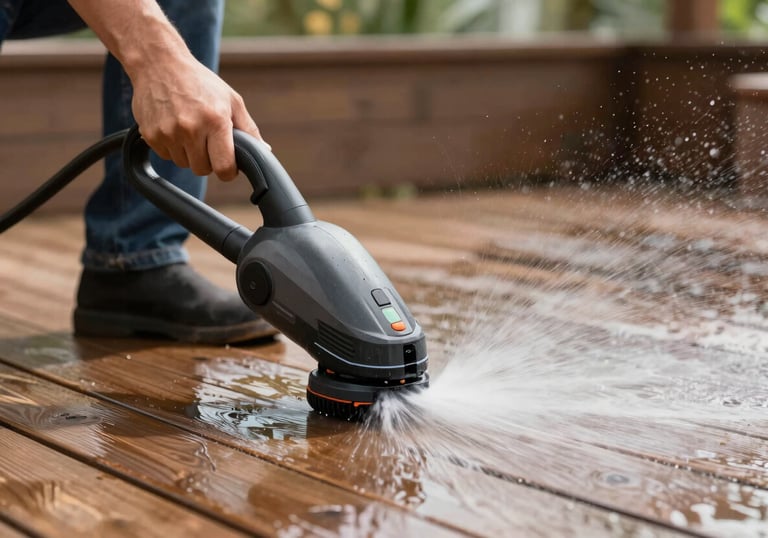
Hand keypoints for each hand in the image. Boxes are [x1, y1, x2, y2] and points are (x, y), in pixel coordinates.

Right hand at [130, 54, 264, 180]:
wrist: (158, 63)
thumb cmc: (199, 81)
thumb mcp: (231, 100)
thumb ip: (248, 128)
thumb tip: (263, 151)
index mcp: (215, 121)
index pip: (224, 167)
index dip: (228, 171)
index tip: (228, 164)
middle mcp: (191, 128)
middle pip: (202, 169)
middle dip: (208, 160)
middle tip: (207, 140)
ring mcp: (168, 132)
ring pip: (184, 164)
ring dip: (189, 153)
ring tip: (189, 129)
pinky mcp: (150, 134)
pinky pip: (166, 156)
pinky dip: (172, 147)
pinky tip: (174, 126)